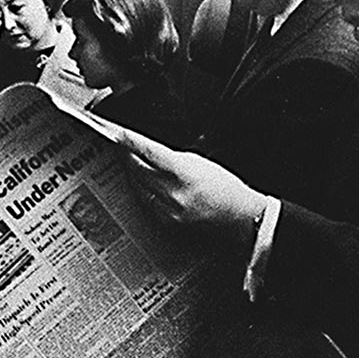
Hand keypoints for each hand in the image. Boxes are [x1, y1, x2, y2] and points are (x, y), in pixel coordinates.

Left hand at [112, 127, 269, 246]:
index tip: (119, 135)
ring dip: (132, 173)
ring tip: (127, 161)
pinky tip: (139, 182)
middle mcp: (173, 192)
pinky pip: (146, 202)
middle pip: (139, 170)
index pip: (149, 152)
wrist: (238, 216)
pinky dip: (141, 190)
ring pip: (139, 186)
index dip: (131, 142)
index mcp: (183, 172)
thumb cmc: (225, 187)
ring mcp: (169, 209)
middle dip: (128, 156)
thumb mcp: (200, 162)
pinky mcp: (168, 222)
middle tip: (121, 145)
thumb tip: (150, 153)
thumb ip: (173, 157)